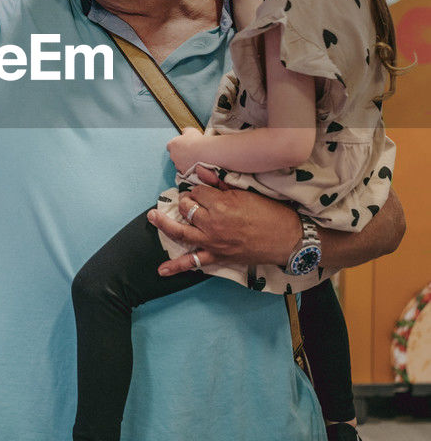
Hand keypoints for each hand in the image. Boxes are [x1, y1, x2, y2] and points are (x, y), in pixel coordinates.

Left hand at [148, 165, 302, 275]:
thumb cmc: (270, 213)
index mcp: (221, 204)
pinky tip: (161, 270)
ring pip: (181, 232)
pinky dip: (176, 267)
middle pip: (187, 209)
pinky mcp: (217, 256)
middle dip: (185, 202)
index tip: (205, 190)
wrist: (287, 239)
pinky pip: (193, 263)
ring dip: (164, 224)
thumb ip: (220, 183)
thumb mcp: (246, 192)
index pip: (197, 192)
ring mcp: (213, 242)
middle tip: (189, 200)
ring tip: (152, 217)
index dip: (199, 189)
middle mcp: (212, 223)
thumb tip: (200, 171)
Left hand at [166, 126, 204, 173]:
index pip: (170, 146)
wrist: (204, 153)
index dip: (177, 146)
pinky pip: (185, 170)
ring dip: (185, 162)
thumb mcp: (191, 130)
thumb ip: (185, 131)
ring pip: (180, 164)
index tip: (182, 145)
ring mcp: (178, 165)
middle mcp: (172, 155)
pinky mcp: (184, 172)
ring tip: (195, 159)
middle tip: (190, 152)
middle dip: (180, 154)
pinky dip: (189, 168)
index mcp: (172, 145)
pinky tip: (196, 165)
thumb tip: (184, 132)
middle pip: (174, 155)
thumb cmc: (197, 141)